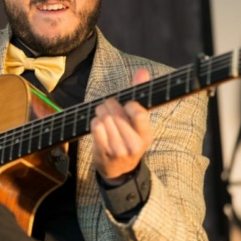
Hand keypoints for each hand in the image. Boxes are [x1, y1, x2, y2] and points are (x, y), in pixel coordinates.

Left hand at [91, 68, 152, 185]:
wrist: (118, 169)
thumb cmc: (129, 138)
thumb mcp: (138, 122)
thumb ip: (140, 94)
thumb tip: (142, 71)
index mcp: (146, 135)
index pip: (139, 112)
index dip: (129, 105)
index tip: (126, 105)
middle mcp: (134, 144)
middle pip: (116, 113)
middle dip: (109, 105)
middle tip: (108, 106)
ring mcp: (118, 150)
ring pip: (104, 118)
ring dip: (100, 112)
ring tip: (102, 114)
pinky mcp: (103, 152)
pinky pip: (95, 126)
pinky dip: (94, 121)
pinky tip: (97, 124)